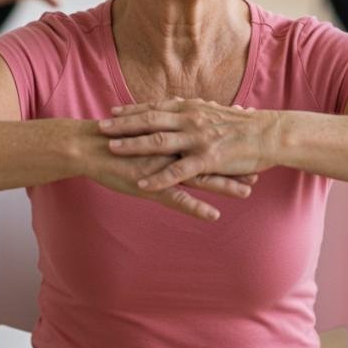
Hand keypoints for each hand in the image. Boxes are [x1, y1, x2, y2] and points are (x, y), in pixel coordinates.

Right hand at [82, 145, 254, 221]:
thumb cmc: (114, 140)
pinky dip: (196, 208)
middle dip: (234, 165)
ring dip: (224, 185)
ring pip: (199, 178)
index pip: (204, 140)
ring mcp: (162, 168)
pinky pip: (177, 199)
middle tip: (258, 169)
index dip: (226, 144)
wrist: (89, 146)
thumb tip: (173, 131)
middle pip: (208, 157)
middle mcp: (171, 150)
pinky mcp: (150, 184)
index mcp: (170, 136)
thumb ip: (160, 132)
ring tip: (247, 192)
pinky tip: (213, 216)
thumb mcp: (141, 130)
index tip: (248, 146)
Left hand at [98, 98, 274, 193]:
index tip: (111, 111)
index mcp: (192, 109)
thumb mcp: (216, 113)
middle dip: (123, 124)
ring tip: (111, 150)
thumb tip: (182, 106)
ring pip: (158, 142)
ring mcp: (198, 139)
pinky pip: (178, 170)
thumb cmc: (245, 126)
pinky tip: (142, 184)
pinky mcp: (208, 159)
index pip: (155, 108)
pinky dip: (158, 177)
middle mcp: (191, 120)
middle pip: (149, 120)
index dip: (132, 110)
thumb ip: (196, 111)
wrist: (270, 134)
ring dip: (133, 145)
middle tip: (100, 127)